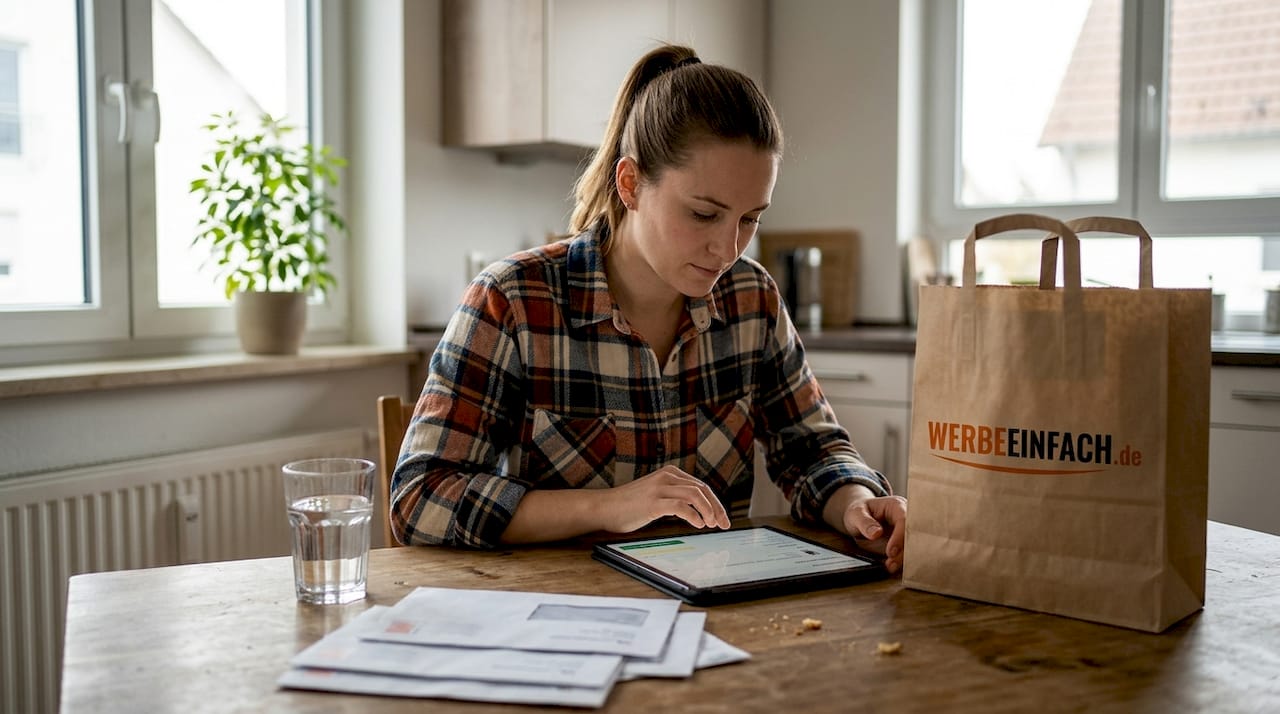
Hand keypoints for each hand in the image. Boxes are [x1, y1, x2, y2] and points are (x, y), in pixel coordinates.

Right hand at [597, 466, 731, 532]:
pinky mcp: (653, 502)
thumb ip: (674, 496)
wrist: (604, 508)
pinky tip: (699, 525)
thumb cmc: (628, 505)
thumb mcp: (655, 495)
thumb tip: (697, 510)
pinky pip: (681, 507)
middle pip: (702, 490)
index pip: (701, 486)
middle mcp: (666, 477)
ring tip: (712, 524)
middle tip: (724, 524)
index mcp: (669, 473)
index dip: (714, 502)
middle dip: (716, 508)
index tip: (721, 518)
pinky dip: (694, 516)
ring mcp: (659, 488)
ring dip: (708, 511)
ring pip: (695, 495)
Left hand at [825, 485, 906, 573]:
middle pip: (914, 535)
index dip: (900, 537)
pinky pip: (909, 554)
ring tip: (890, 567)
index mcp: (896, 506)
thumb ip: (865, 523)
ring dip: (905, 559)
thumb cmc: (859, 512)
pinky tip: (894, 568)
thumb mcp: (856, 514)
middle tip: (891, 563)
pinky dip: (903, 562)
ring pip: (914, 546)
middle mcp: (907, 518)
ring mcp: (908, 531)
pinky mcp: (905, 543)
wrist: (859, 518)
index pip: (905, 520)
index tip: (890, 552)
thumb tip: (876, 534)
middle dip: (905, 552)